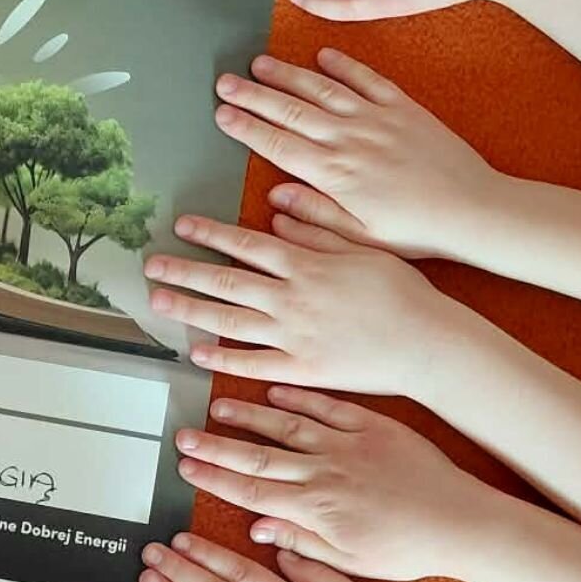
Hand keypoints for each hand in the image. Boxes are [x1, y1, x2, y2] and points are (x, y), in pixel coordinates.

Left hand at [144, 211, 442, 393]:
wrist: (429, 341)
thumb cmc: (403, 292)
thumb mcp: (362, 247)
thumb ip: (317, 227)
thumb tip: (277, 213)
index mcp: (306, 264)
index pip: (246, 243)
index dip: (210, 233)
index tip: (182, 226)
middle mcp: (292, 298)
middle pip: (226, 281)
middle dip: (184, 271)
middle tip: (151, 266)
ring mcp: (294, 334)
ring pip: (229, 320)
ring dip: (190, 309)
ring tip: (159, 301)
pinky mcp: (302, 368)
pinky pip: (253, 363)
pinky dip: (222, 358)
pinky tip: (197, 351)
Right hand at [170, 385, 492, 581]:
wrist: (461, 522)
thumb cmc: (409, 548)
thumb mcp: (351, 561)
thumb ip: (301, 542)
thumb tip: (258, 528)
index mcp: (318, 508)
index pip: (253, 489)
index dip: (215, 478)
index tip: (186, 468)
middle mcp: (326, 471)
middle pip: (258, 455)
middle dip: (216, 447)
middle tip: (184, 436)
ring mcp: (348, 444)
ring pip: (287, 426)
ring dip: (248, 417)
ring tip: (217, 408)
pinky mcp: (372, 426)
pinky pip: (327, 406)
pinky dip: (299, 398)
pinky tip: (274, 391)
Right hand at [212, 49, 499, 260]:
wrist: (471, 210)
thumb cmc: (415, 232)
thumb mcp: (359, 236)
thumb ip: (314, 215)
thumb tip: (274, 198)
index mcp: (334, 174)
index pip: (278, 143)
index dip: (246, 127)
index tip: (221, 114)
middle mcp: (349, 139)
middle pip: (291, 109)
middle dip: (253, 94)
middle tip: (225, 81)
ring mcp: (376, 119)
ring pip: (322, 89)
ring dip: (288, 74)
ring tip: (260, 63)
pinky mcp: (403, 108)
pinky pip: (367, 79)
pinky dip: (344, 64)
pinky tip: (323, 55)